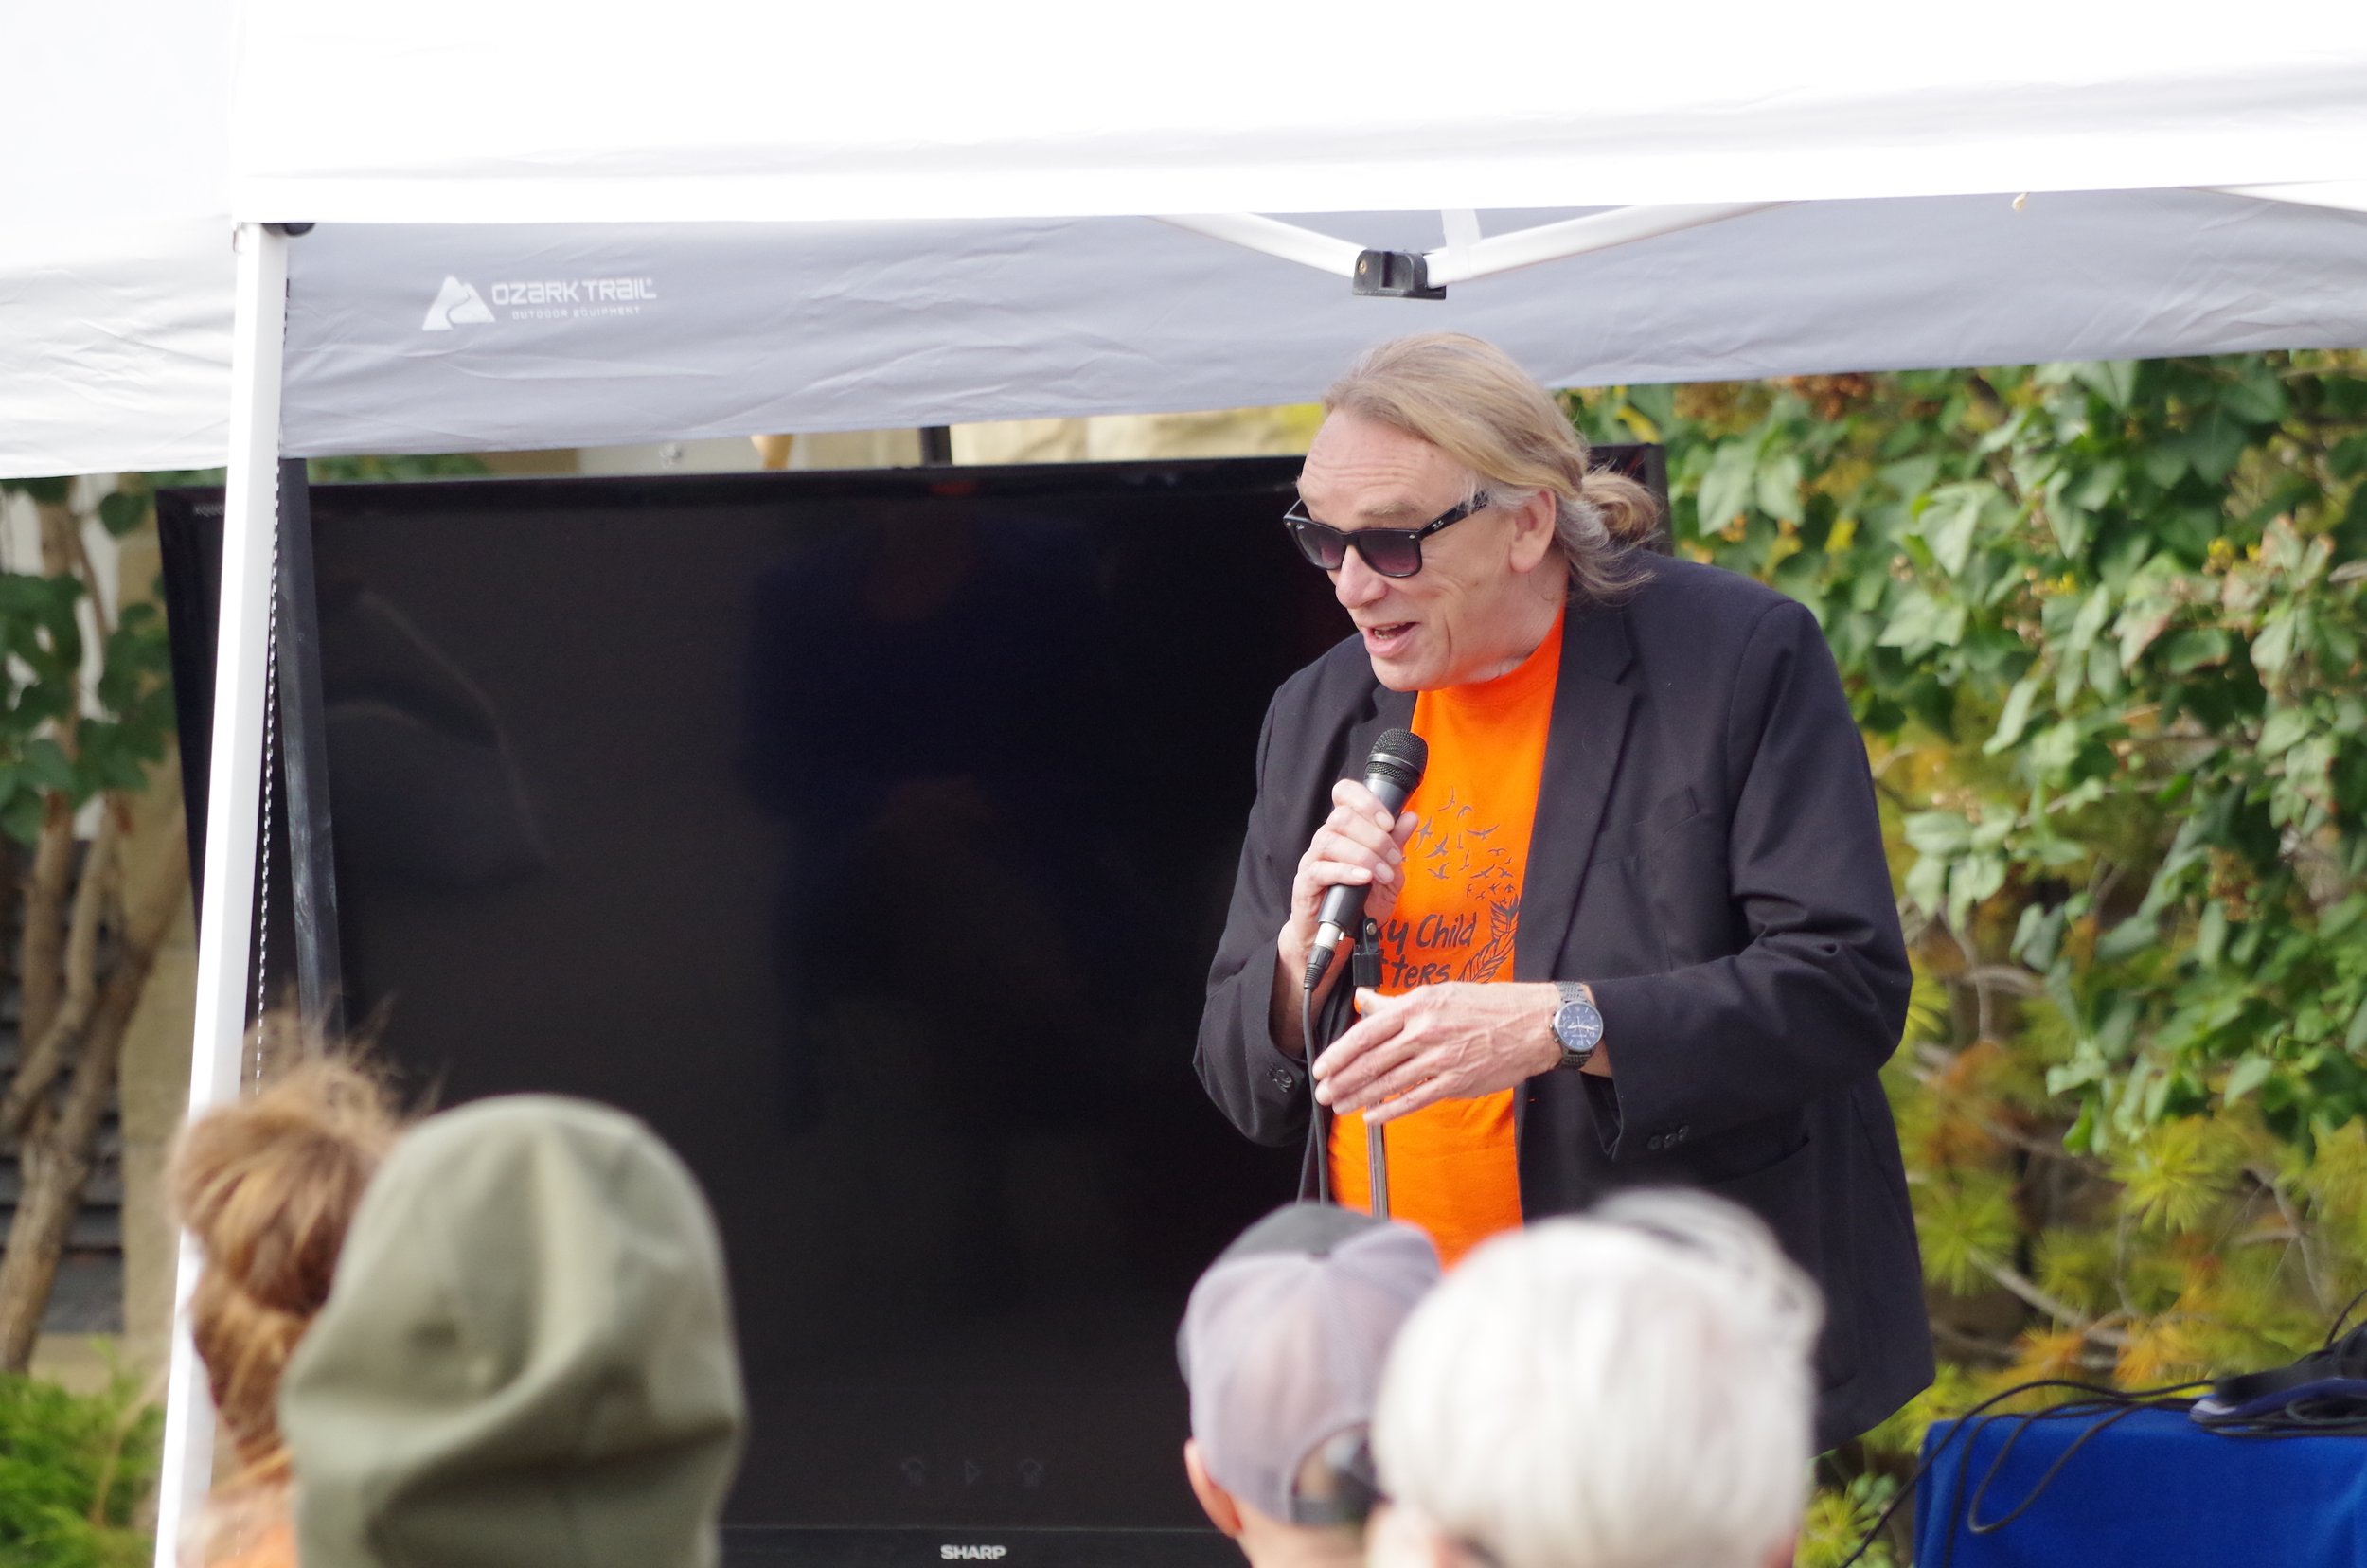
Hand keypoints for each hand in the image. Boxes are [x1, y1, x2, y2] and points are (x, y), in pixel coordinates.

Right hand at [1276, 780, 1421, 985]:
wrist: (1336, 938)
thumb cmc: (1360, 904)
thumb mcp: (1388, 874)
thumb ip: (1396, 845)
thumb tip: (1410, 817)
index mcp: (1344, 831)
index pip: (1344, 794)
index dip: (1366, 801)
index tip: (1389, 822)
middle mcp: (1325, 840)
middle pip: (1342, 817)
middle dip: (1375, 836)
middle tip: (1394, 859)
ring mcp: (1312, 861)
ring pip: (1330, 840)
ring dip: (1365, 855)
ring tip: (1383, 874)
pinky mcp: (1305, 884)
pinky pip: (1321, 870)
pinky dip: (1347, 871)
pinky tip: (1364, 879)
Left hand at [1312, 983, 1560, 1124]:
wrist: (1534, 1023)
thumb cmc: (1488, 1006)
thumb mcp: (1439, 993)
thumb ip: (1397, 1002)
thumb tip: (1365, 999)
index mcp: (1418, 1006)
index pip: (1367, 1031)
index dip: (1340, 1052)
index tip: (1322, 1065)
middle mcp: (1426, 1031)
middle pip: (1372, 1059)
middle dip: (1342, 1079)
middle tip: (1323, 1092)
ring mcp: (1441, 1058)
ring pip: (1389, 1081)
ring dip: (1360, 1096)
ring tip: (1340, 1105)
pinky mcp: (1457, 1081)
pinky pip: (1416, 1098)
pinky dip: (1391, 1109)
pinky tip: (1372, 1116)